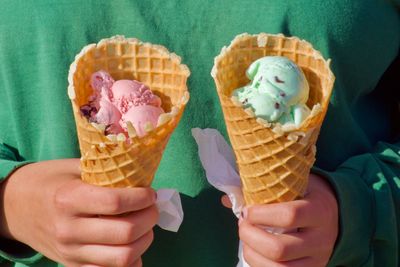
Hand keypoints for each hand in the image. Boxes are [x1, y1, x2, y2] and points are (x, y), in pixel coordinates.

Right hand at [0, 159, 157, 266]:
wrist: (14, 207)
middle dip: (150, 218)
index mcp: (69, 199)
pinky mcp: (72, 265)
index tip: (150, 193)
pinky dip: (130, 262)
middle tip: (152, 208)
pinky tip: (133, 245)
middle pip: (125, 232)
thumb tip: (143, 177)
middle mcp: (68, 229)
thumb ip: (106, 171)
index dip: (142, 198)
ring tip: (146, 226)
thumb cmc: (50, 182)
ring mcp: (70, 252)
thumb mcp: (74, 168)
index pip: (115, 202)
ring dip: (145, 241)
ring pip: (123, 257)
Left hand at [222, 174, 337, 266]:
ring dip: (253, 255)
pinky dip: (262, 266)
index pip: (289, 216)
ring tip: (246, 241)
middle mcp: (322, 238)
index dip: (260, 215)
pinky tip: (255, 254)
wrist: (337, 213)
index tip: (246, 210)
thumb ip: (264, 188)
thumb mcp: (293, 184)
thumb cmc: (307, 194)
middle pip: (280, 249)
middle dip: (251, 238)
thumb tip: (227, 200)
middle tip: (242, 226)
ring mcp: (318, 259)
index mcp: (319, 210)